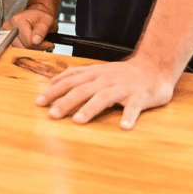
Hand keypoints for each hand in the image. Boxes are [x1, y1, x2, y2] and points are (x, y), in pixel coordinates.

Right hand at [2, 2, 56, 49]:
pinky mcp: (5, 38)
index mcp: (17, 20)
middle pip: (22, 47)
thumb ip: (42, 30)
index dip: (41, 45)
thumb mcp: (47, 21)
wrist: (35, 16)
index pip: (29, 42)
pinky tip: (30, 44)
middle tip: (44, 43)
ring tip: (37, 42)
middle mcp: (8, 26)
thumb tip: (35, 41)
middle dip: (35, 48)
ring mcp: (5, 32)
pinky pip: (15, 49)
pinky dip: (24, 49)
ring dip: (30, 49)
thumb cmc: (41, 17)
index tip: (49, 43)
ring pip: (19, 50)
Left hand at [36, 58, 176, 129]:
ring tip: (78, 120)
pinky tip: (124, 126)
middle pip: (82, 90)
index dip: (53, 91)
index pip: (69, 82)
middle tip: (52, 114)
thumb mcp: (97, 70)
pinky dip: (129, 116)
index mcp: (94, 75)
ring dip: (90, 109)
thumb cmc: (123, 73)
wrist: (154, 67)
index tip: (38, 102)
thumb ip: (76, 74)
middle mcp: (105, 80)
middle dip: (65, 102)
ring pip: (104, 97)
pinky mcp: (140, 96)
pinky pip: (134, 107)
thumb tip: (53, 81)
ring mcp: (123, 88)